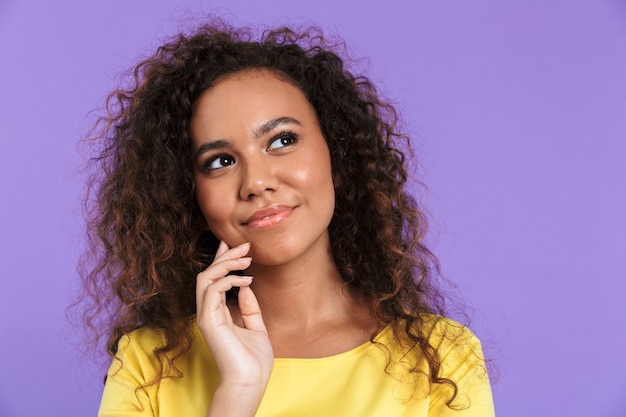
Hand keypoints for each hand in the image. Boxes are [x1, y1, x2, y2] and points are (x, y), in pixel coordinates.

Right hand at [196, 241, 272, 393]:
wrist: (250, 381)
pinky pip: (212, 290)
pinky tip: (246, 280)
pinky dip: (228, 280)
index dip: (221, 259)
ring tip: (246, 258)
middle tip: (245, 245)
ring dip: (225, 263)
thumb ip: (249, 307)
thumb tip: (246, 286)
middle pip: (207, 274)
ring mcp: (206, 316)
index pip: (213, 280)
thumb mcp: (256, 326)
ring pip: (205, 278)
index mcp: (216, 313)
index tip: (232, 244)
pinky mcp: (208, 321)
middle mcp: (208, 312)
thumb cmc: (253, 360)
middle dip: (225, 256)